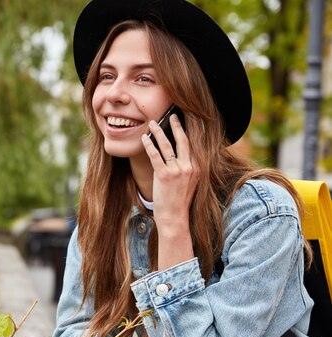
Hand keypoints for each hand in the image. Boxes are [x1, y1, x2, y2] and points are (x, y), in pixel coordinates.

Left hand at [141, 113, 197, 268]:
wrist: (174, 218)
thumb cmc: (179, 201)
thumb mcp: (188, 182)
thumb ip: (186, 167)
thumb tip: (178, 152)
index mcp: (198, 167)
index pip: (192, 144)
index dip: (186, 130)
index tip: (182, 119)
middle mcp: (190, 167)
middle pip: (183, 140)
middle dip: (175, 125)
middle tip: (170, 114)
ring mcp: (178, 171)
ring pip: (167, 145)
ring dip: (158, 132)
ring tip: (151, 123)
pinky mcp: (165, 176)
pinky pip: (155, 155)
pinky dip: (149, 145)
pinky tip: (144, 138)